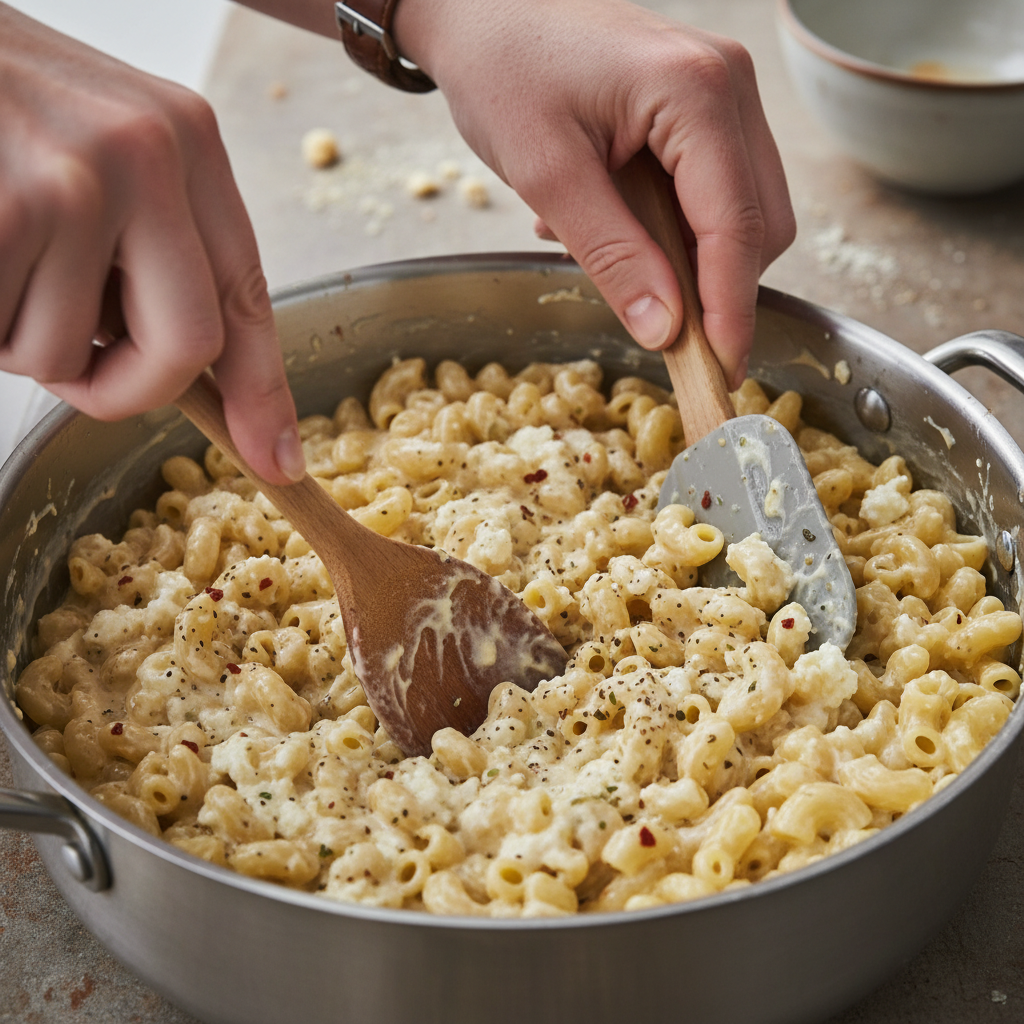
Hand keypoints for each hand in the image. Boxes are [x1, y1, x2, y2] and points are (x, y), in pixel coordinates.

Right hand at [0, 4, 304, 483]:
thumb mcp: (103, 145)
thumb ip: (154, 242)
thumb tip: (190, 366)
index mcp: (188, 141)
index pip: (247, 294)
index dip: (264, 391)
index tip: (278, 458)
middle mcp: (149, 156)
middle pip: (187, 348)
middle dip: (125, 389)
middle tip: (78, 375)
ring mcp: (77, 182)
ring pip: (67, 353)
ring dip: (19, 336)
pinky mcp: (8, 211)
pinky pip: (3, 339)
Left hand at [395, 0, 795, 387]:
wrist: (485, 8)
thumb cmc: (503, 68)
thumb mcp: (549, 174)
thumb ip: (612, 255)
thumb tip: (664, 330)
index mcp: (695, 92)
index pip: (736, 227)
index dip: (730, 310)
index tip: (720, 372)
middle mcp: (728, 85)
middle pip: (758, 223)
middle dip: (717, 288)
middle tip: (658, 328)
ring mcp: (723, 92)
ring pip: (743, 212)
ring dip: (691, 258)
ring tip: (612, 249)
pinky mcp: (705, 106)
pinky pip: (715, 190)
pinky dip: (677, 227)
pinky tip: (618, 219)